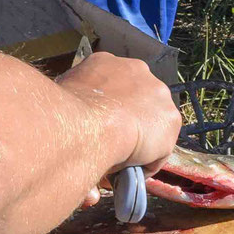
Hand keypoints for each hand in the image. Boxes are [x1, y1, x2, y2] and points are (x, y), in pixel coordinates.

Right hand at [56, 51, 180, 176]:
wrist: (89, 124)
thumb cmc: (65, 113)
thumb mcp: (63, 104)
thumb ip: (74, 112)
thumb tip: (72, 133)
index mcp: (105, 63)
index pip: (112, 87)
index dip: (105, 110)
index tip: (96, 130)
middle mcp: (136, 69)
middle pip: (135, 101)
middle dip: (124, 122)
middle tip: (108, 147)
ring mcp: (157, 92)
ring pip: (149, 123)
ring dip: (138, 141)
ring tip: (120, 163)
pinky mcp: (170, 119)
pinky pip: (158, 148)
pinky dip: (146, 161)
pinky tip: (130, 170)